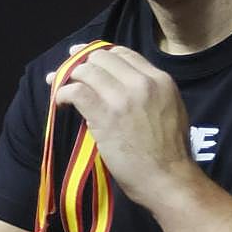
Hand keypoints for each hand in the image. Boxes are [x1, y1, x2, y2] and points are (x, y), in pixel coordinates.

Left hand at [48, 44, 196, 206]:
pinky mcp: (104, 115)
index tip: (89, 62)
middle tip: (69, 73)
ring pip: (86, 71)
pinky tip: (61, 102)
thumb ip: (151, 92)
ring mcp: (122, 97)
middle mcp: (142, 82)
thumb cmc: (170, 152)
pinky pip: (76, 92)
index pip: (124, 53)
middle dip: (82, 63)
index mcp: (160, 79)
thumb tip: (122, 86)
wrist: (168, 178)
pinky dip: (63, 93)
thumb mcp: (171, 109)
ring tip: (60, 87)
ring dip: (69, 77)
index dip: (102, 55)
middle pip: (102, 57)